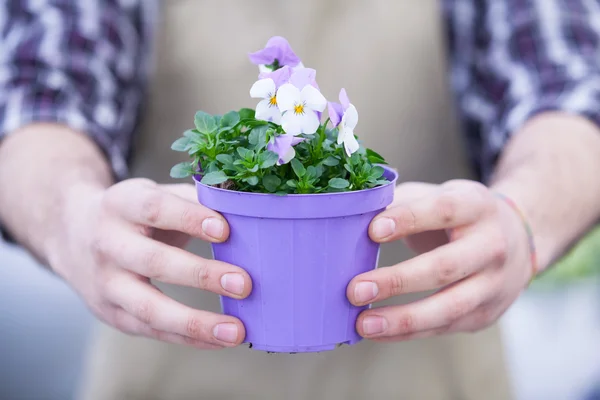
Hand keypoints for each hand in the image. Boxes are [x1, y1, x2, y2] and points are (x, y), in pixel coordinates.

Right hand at [49, 178, 251, 348]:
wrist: (73, 235)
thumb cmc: (133, 213)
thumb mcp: (154, 193)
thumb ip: (193, 200)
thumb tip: (242, 213)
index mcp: (121, 204)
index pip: (155, 209)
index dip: (190, 218)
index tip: (226, 229)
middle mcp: (108, 244)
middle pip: (154, 262)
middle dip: (201, 275)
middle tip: (244, 284)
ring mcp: (107, 284)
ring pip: (149, 308)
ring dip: (196, 323)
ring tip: (236, 331)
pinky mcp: (112, 313)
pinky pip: (152, 331)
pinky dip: (189, 338)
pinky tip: (220, 340)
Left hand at [347, 180, 531, 340]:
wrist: (517, 238)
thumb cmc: (459, 214)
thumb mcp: (439, 195)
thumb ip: (401, 202)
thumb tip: (354, 216)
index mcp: (476, 205)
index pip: (443, 210)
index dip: (409, 219)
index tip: (372, 230)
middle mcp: (492, 245)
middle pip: (445, 267)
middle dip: (398, 281)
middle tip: (355, 289)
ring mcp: (493, 284)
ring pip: (449, 307)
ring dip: (402, 320)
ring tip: (363, 323)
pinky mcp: (485, 314)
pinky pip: (443, 328)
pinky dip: (407, 333)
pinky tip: (376, 331)